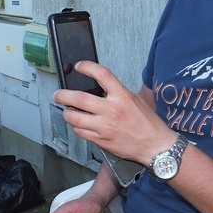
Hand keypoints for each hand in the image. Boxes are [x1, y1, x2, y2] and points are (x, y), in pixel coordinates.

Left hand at [53, 61, 174, 165]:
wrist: (155, 145)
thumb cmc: (148, 123)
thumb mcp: (135, 100)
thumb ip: (117, 93)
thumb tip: (100, 88)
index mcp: (122, 97)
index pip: (102, 75)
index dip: (87, 67)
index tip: (79, 66)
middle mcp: (112, 110)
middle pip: (78, 98)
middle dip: (62, 95)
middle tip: (58, 95)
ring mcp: (105, 127)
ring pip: (74, 118)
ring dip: (66, 113)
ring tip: (67, 111)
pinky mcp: (101, 140)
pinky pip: (80, 132)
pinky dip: (76, 127)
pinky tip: (79, 124)